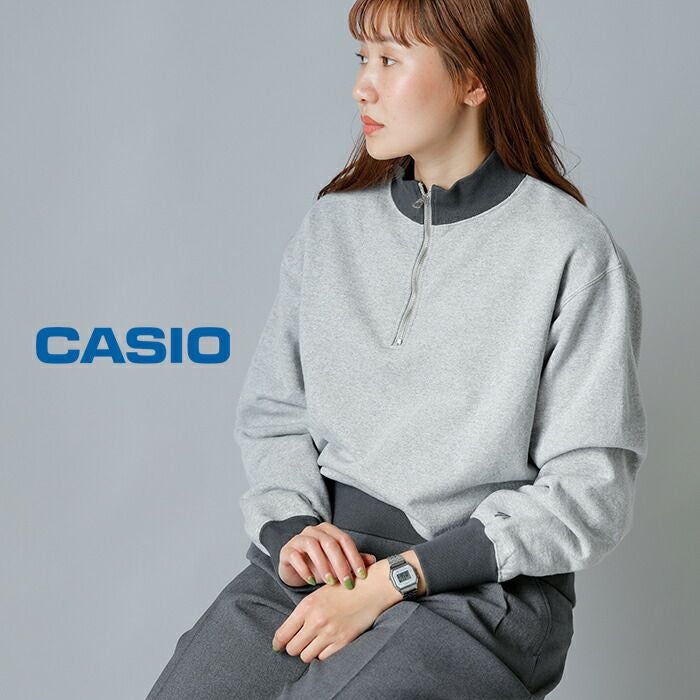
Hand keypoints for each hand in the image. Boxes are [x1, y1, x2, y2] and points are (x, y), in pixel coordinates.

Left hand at [272, 559, 395, 661]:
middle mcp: (316, 621)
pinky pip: (323, 657)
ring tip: (314, 643)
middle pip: (293, 648)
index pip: (283, 633)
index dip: (278, 643)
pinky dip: (323, 652)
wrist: (371, 588)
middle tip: (299, 643)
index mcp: (307, 606)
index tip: (277, 646)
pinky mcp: (343, 642)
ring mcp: (329, 633)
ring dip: (308, 651)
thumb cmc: (344, 587)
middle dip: (294, 647)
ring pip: (306, 656)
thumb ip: (304, 612)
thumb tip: (290, 631)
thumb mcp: (319, 594)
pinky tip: (327, 643)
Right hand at [279, 522, 375, 587]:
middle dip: (341, 564)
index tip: (362, 576)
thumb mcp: (338, 564)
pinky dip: (305, 569)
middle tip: (347, 583)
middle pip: (330, 543)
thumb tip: (373, 560)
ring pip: (313, 546)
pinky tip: (312, 581)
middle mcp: (314, 531)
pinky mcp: (287, 550)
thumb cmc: (320, 565)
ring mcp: (299, 538)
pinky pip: (296, 556)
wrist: (294, 569)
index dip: (355, 557)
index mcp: (329, 530)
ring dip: (324, 565)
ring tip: (330, 581)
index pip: (345, 540)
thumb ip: (354, 561)